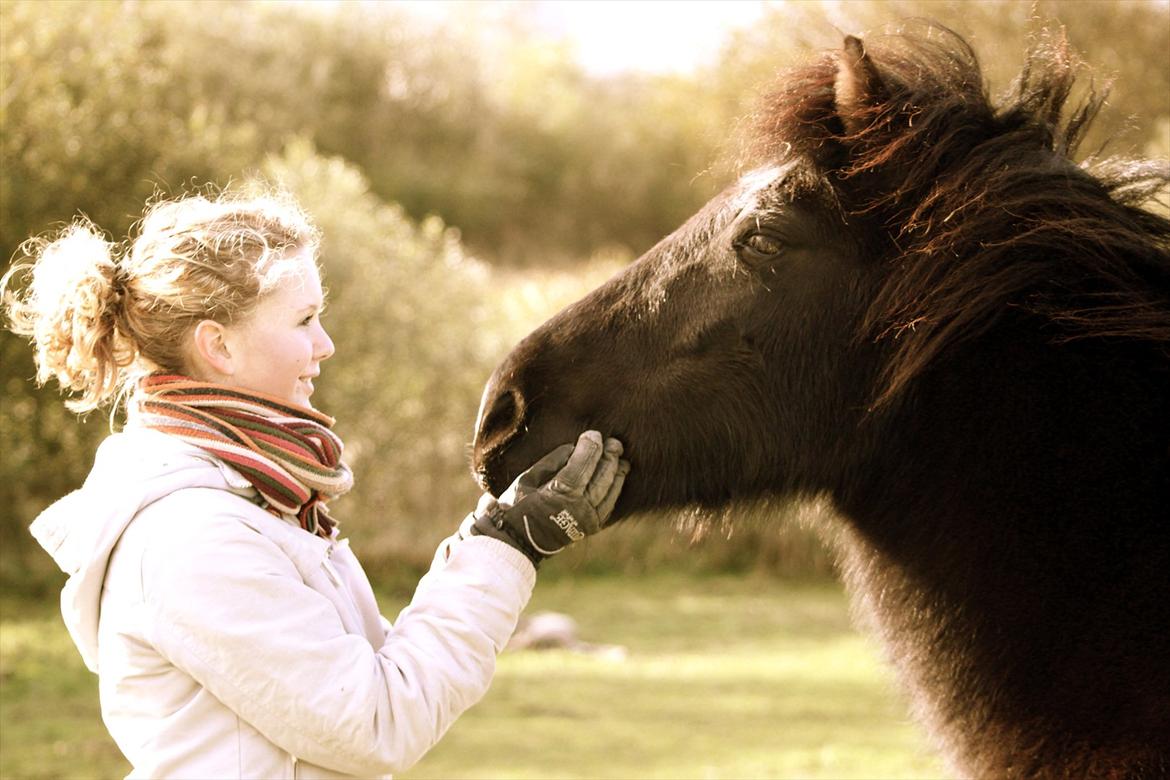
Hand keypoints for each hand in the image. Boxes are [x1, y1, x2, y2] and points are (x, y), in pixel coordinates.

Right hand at [464, 431, 628, 566]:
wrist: (516, 542)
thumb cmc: (516, 506)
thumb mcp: (526, 479)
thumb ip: (551, 462)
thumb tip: (572, 448)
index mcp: (561, 493)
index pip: (583, 464)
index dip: (591, 447)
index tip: (594, 434)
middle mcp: (579, 507)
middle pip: (602, 477)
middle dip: (610, 457)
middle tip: (615, 443)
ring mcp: (587, 520)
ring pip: (610, 492)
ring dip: (617, 473)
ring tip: (621, 459)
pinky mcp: (590, 528)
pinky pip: (609, 507)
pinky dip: (615, 491)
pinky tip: (616, 480)